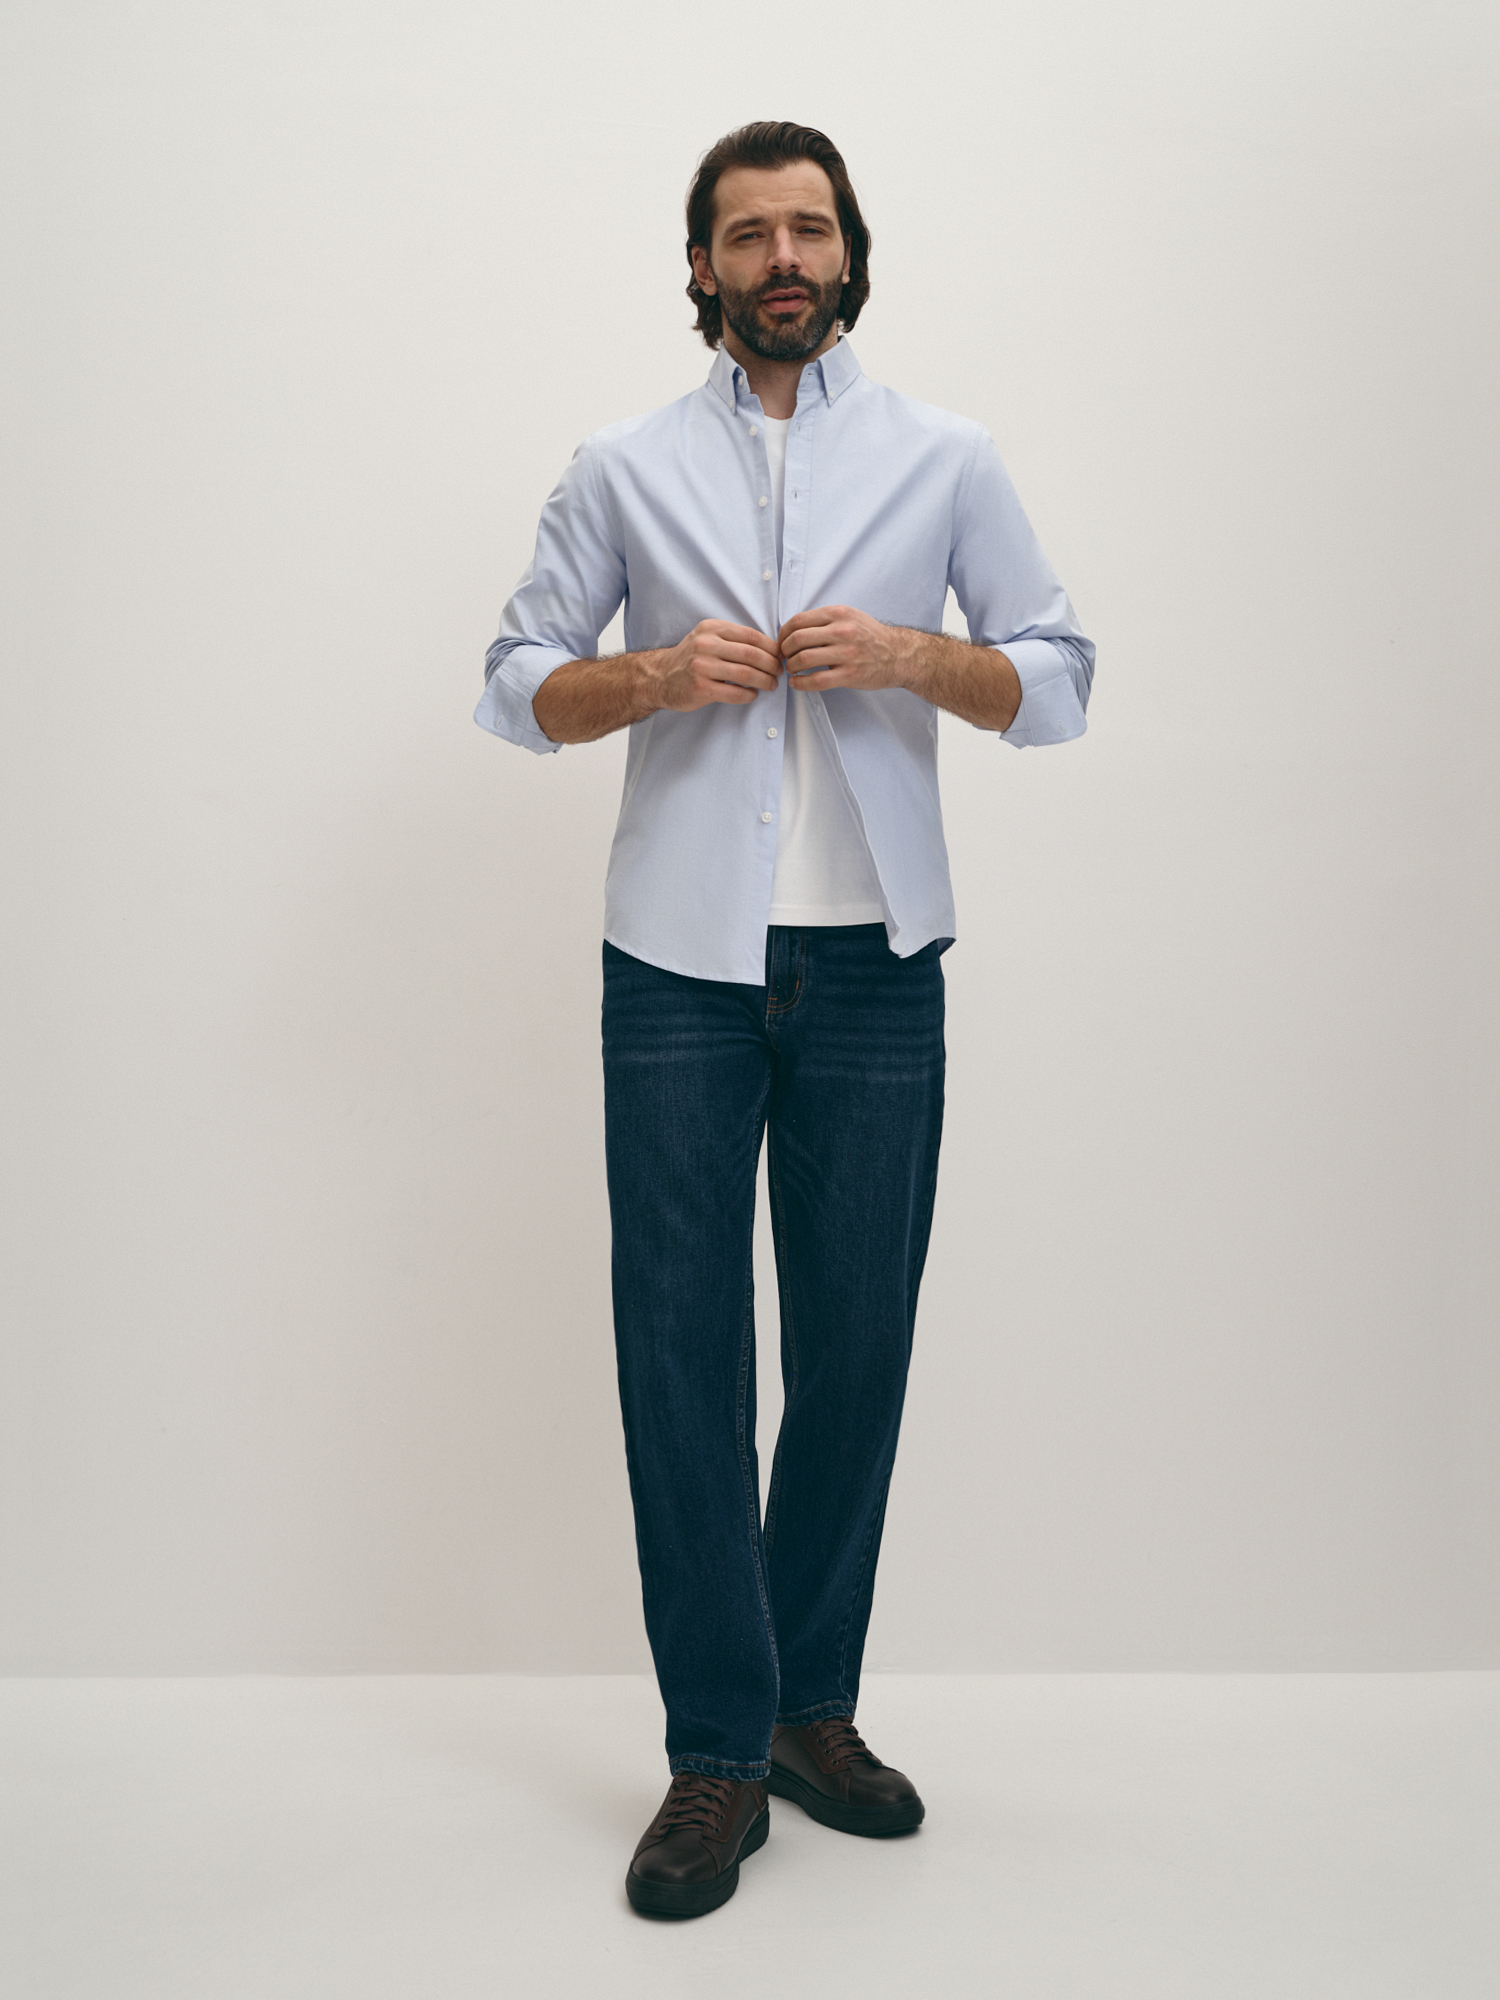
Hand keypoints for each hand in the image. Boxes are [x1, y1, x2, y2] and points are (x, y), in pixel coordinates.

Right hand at [645, 619, 782, 711]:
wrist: (660, 677)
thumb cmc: (690, 659)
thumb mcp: (707, 638)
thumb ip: (732, 639)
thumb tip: (770, 649)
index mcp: (712, 629)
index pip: (751, 636)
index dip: (771, 648)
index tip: (780, 656)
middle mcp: (706, 645)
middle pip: (752, 655)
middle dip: (772, 665)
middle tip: (779, 672)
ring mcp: (702, 667)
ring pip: (745, 674)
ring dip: (764, 681)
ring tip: (771, 685)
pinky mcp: (701, 688)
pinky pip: (734, 692)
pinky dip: (748, 695)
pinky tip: (752, 695)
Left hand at [776, 605, 917, 691]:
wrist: (898, 655)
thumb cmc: (870, 636)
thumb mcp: (850, 616)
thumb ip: (825, 619)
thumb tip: (794, 628)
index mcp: (839, 614)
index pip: (798, 621)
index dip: (783, 633)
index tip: (782, 641)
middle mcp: (842, 631)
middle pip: (797, 639)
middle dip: (785, 650)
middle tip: (784, 657)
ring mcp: (846, 654)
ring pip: (804, 659)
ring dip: (791, 666)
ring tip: (791, 669)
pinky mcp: (849, 675)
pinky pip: (816, 680)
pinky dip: (800, 683)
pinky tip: (797, 683)